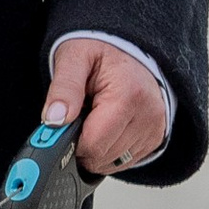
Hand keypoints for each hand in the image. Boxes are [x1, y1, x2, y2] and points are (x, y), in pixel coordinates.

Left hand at [43, 37, 169, 178]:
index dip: (70, 142)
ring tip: (95, 117)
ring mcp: (155, 128)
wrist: (128, 46)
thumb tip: (53, 119)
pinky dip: (109, 150)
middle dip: (82, 143)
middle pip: (102, 157)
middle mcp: (148, 115)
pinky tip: (106, 126)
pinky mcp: (155, 138)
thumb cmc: (101, 51)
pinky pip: (125, 160)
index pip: (93, 145)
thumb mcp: (74, 58)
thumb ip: (63, 89)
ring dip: (96, 148)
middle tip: (80, 115)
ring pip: (113, 162)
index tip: (63, 125)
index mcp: (128, 95)